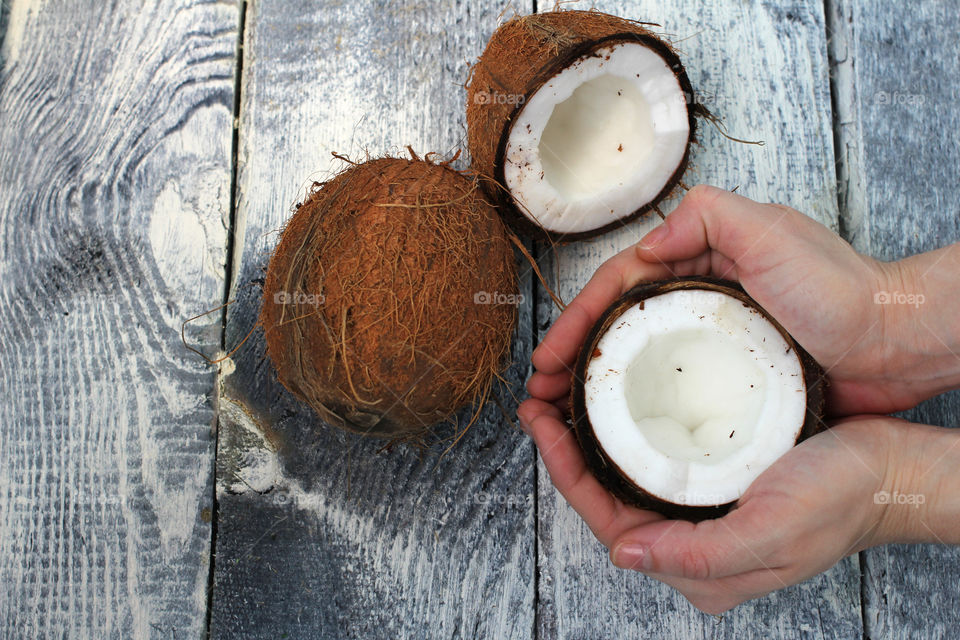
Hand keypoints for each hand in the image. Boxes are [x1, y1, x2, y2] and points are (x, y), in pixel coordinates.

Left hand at [516, 402, 941, 613]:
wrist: (892, 472)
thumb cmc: (842, 500)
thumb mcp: (772, 532)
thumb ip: (696, 554)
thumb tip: (624, 556)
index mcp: (698, 567)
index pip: (607, 518)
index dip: (565, 471)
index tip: (541, 424)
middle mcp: (691, 544)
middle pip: (607, 496)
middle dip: (566, 450)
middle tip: (538, 402)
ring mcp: (702, 514)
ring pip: (625, 475)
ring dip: (589, 437)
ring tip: (560, 398)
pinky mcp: (715, 484)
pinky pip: (654, 460)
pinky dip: (624, 431)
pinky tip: (612, 404)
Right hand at [526, 184, 929, 416]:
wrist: (897, 343)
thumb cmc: (843, 289)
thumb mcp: (772, 232)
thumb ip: (708, 217)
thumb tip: (648, 242)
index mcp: (701, 256)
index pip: (621, 281)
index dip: (578, 317)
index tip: (550, 355)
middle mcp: (700, 292)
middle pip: (618, 319)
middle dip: (575, 352)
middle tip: (543, 390)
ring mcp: (714, 335)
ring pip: (638, 353)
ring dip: (596, 379)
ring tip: (563, 411)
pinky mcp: (731, 373)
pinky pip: (671, 383)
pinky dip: (637, 399)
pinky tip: (616, 421)